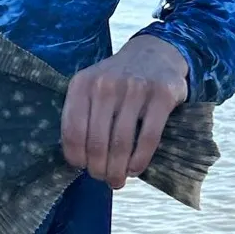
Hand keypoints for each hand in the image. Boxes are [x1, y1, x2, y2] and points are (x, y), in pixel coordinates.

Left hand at [61, 35, 188, 190]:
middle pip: (97, 142)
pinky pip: (148, 138)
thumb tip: (77, 161)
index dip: (76, 157)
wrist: (154, 53)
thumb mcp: (91, 87)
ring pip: (121, 143)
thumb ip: (82, 116)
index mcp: (82, 84)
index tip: (82, 168)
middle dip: (99, 169)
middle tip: (104, 178)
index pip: (72, 131)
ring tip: (118, 179)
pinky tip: (135, 169)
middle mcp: (105, 85)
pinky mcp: (161, 95)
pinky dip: (140, 160)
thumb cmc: (117, 80)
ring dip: (118, 169)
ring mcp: (135, 88)